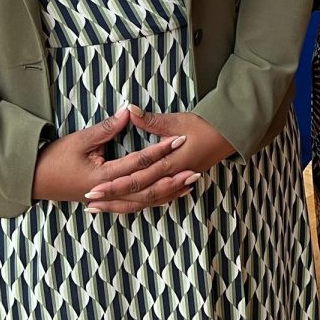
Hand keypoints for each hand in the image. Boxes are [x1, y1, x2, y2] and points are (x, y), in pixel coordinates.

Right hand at [31, 106, 188, 205]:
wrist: (34, 179)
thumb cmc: (55, 158)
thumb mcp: (81, 139)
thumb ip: (108, 127)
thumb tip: (129, 110)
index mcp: (102, 177)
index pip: (138, 163)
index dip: (160, 150)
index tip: (178, 139)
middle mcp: (108, 192)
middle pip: (147, 189)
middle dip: (172, 178)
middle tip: (195, 168)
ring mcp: (108, 200)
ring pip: (144, 201)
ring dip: (167, 193)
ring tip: (189, 184)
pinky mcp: (107, 202)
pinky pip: (135, 205)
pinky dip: (153, 200)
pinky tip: (167, 195)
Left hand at [80, 107, 235, 213]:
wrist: (229, 135)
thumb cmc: (205, 126)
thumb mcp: (178, 120)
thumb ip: (152, 120)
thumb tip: (129, 111)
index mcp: (170, 163)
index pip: (137, 179)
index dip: (114, 185)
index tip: (93, 189)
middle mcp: (172, 178)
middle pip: (138, 195)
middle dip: (113, 200)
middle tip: (90, 203)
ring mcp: (176, 182)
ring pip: (146, 201)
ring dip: (123, 205)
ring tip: (101, 208)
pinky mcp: (178, 182)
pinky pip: (157, 199)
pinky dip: (140, 204)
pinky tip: (127, 205)